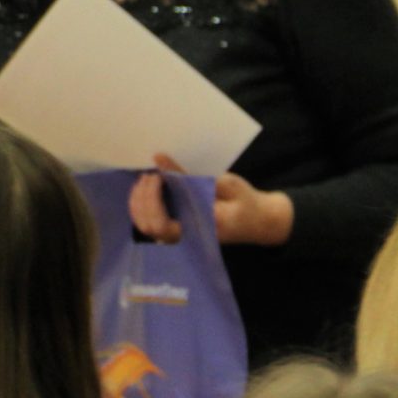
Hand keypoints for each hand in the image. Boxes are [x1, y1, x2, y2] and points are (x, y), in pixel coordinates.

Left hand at [129, 154, 294, 246]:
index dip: (151, 200)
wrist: (258, 221)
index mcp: (201, 229)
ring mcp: (181, 237)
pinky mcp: (178, 231)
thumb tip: (159, 159)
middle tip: (149, 174)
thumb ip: (191, 176)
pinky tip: (146, 188)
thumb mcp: (226, 183)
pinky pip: (151, 224)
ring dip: (139, 201)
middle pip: (148, 226)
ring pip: (145, 227)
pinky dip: (142, 205)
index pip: (162, 224)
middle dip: (143, 198)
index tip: (156, 176)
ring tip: (146, 178)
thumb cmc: (245, 202)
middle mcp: (187, 238)